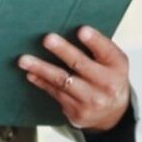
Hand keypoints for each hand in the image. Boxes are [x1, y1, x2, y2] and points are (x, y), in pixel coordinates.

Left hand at [17, 26, 132, 130]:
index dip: (94, 41)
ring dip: (41, 68)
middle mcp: (107, 84)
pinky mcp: (77, 112)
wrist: (112, 113)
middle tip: (47, 39)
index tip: (81, 30)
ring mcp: (92, 100)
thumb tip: (65, 28)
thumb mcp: (111, 62)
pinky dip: (41, 82)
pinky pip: (55, 93)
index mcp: (117, 65)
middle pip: (81, 64)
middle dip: (63, 51)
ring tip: (24, 60)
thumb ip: (96, 48)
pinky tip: (30, 74)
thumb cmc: (106, 77)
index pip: (107, 51)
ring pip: (62, 81)